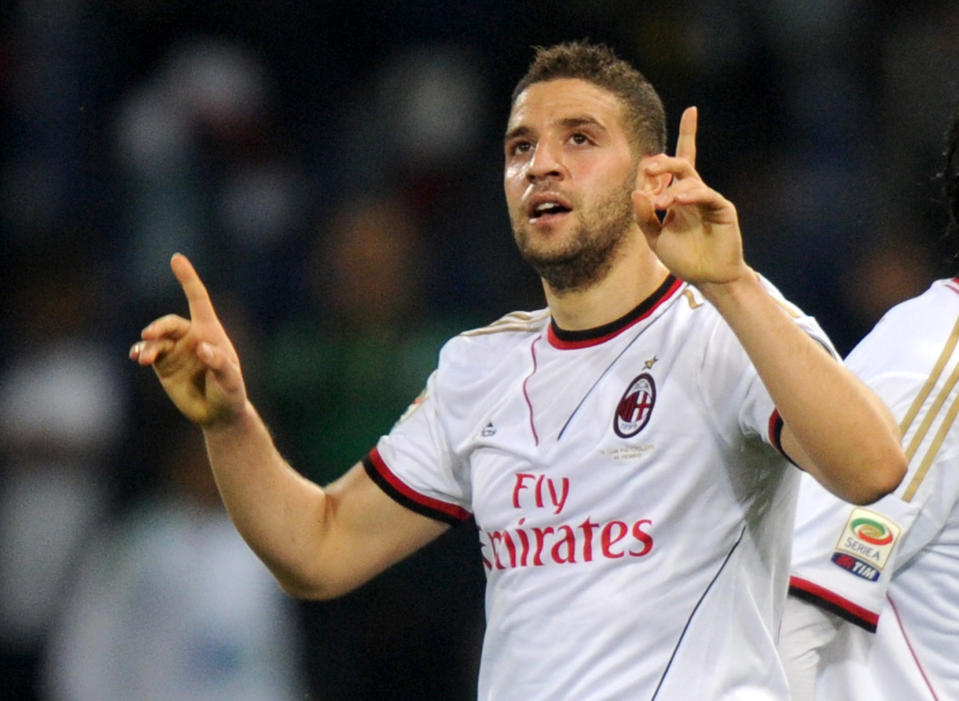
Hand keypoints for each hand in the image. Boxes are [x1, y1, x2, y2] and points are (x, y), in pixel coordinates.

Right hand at [129, 253, 246, 426]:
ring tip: (143, 357)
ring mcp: (175, 350)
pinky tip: (138, 357)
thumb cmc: (230, 393)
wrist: (218, 414)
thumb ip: (219, 363)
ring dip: (148, 345)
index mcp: (210, 332)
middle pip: (170, 323)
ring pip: (156, 339)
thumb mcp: (231, 380)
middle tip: (151, 334)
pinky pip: (148, 352)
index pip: (198, 299)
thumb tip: (202, 347)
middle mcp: (190, 337)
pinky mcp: (163, 365)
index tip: (176, 258)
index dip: (187, 278)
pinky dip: (141, 352)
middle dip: (159, 326)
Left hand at [633, 107, 749, 287]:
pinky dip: (693, 194)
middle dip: (664, 162)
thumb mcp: (655, 238)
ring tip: (659, 205)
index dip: (649, 176)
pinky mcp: (722, 209)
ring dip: (672, 190)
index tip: (640, 187)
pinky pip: (707, 195)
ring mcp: (707, 200)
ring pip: (690, 180)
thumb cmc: (683, 259)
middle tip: (649, 168)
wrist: (707, 279)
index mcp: (674, 199)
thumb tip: (635, 192)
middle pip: (680, 165)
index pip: (664, 175)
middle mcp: (691, 195)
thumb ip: (644, 217)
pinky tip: (680, 201)